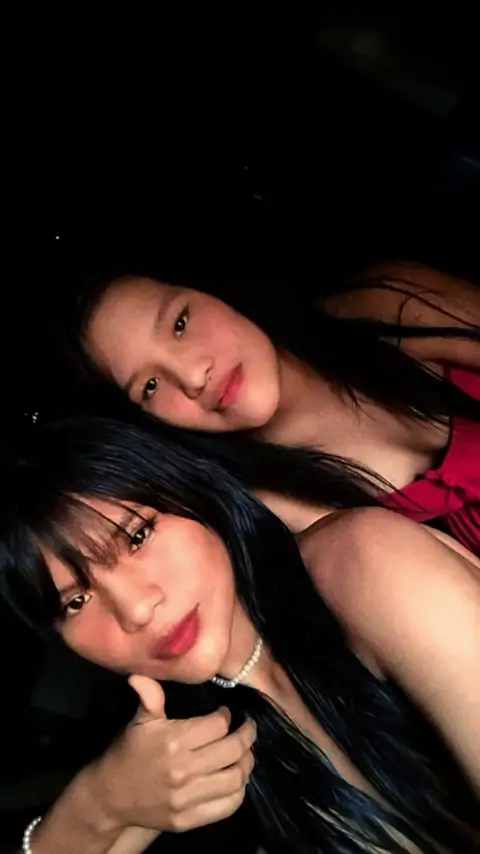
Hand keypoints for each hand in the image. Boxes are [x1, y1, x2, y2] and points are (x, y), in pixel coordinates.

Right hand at [91, 675, 255, 833]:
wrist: (110, 796)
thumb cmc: (129, 753)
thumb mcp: (139, 722)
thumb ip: (149, 697)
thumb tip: (141, 675)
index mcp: (173, 741)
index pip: (218, 725)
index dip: (227, 716)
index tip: (227, 713)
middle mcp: (183, 770)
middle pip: (232, 750)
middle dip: (246, 736)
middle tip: (247, 729)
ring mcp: (187, 798)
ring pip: (235, 778)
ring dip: (247, 763)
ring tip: (246, 753)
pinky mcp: (188, 820)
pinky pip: (227, 806)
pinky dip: (238, 792)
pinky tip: (236, 779)